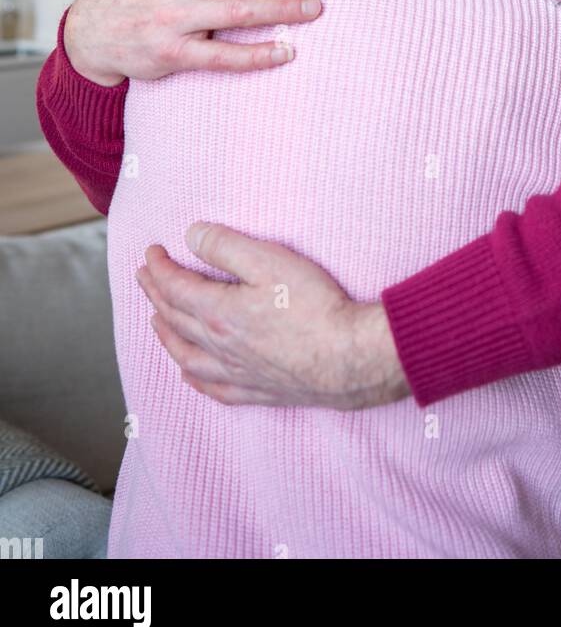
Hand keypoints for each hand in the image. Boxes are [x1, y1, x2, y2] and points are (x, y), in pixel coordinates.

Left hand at [136, 224, 410, 409]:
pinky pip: (213, 388)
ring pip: (186, 355)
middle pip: (175, 318)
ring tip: (156, 320)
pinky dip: (193, 378)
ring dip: (166, 334)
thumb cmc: (315, 306)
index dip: (159, 268)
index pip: (176, 287)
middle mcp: (219, 346)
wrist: (349, 357)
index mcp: (219, 312)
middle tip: (145, 277)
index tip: (151, 252)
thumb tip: (191, 236)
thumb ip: (226, 247)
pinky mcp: (257, 390)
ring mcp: (237, 372)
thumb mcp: (269, 260)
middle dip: (156, 294)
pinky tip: (189, 374)